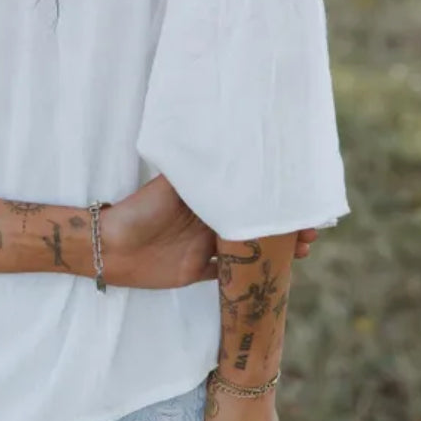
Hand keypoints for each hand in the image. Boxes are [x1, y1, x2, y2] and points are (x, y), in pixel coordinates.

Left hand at [100, 175, 319, 289]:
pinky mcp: (197, 271)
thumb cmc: (140, 210)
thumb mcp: (172, 185)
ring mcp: (205, 247)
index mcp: (204, 197)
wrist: (110, 246)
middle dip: (283, 227)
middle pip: (254, 223)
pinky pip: (230, 276)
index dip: (273, 202)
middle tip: (310, 233)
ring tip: (301, 252)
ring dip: (275, 251)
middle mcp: (208, 220)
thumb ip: (199, 170)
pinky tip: (275, 274)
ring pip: (249, 248)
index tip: (301, 204)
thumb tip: (228, 144)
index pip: (247, 198)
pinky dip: (251, 274)